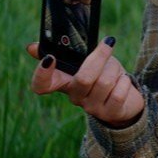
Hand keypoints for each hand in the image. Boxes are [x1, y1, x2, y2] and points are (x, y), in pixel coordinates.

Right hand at [26, 38, 144, 126]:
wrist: (126, 97)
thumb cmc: (103, 73)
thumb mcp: (86, 60)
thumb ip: (66, 53)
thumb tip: (31, 47)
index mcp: (64, 82)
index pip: (41, 85)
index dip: (41, 74)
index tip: (50, 58)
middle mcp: (74, 97)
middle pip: (83, 78)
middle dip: (99, 57)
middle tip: (108, 44)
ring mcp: (91, 108)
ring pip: (104, 82)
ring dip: (114, 69)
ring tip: (116, 69)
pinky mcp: (109, 114)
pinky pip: (118, 93)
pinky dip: (124, 81)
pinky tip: (123, 81)